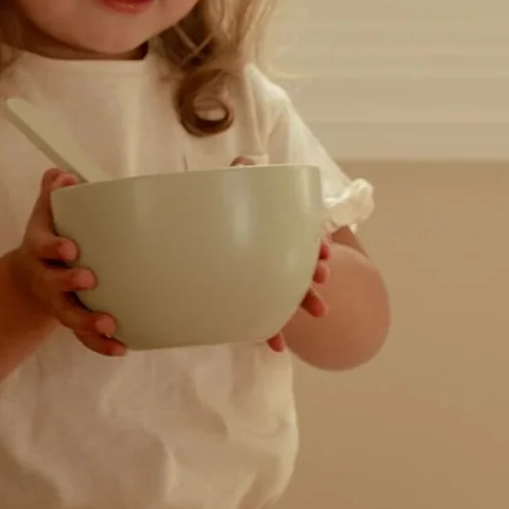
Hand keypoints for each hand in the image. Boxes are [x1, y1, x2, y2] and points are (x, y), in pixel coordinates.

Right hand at [10, 169, 124, 357]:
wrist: (31, 278)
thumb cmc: (48, 238)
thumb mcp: (45, 214)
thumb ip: (52, 193)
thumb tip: (63, 175)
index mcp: (39, 250)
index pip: (43, 247)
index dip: (54, 248)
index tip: (70, 249)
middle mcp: (46, 279)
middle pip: (54, 285)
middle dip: (69, 283)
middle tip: (90, 279)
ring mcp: (59, 302)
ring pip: (70, 316)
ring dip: (88, 323)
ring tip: (110, 324)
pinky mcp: (73, 321)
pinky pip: (85, 337)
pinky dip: (101, 344)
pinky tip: (122, 347)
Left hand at [231, 157, 328, 350]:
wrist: (185, 226)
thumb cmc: (215, 202)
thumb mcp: (229, 183)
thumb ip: (240, 171)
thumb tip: (245, 163)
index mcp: (271, 230)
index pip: (299, 238)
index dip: (314, 246)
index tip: (323, 254)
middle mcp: (268, 254)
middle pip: (297, 268)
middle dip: (313, 279)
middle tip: (322, 282)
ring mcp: (257, 277)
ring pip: (285, 295)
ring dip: (302, 305)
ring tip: (319, 313)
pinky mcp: (242, 297)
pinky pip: (259, 317)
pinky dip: (270, 331)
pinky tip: (276, 345)